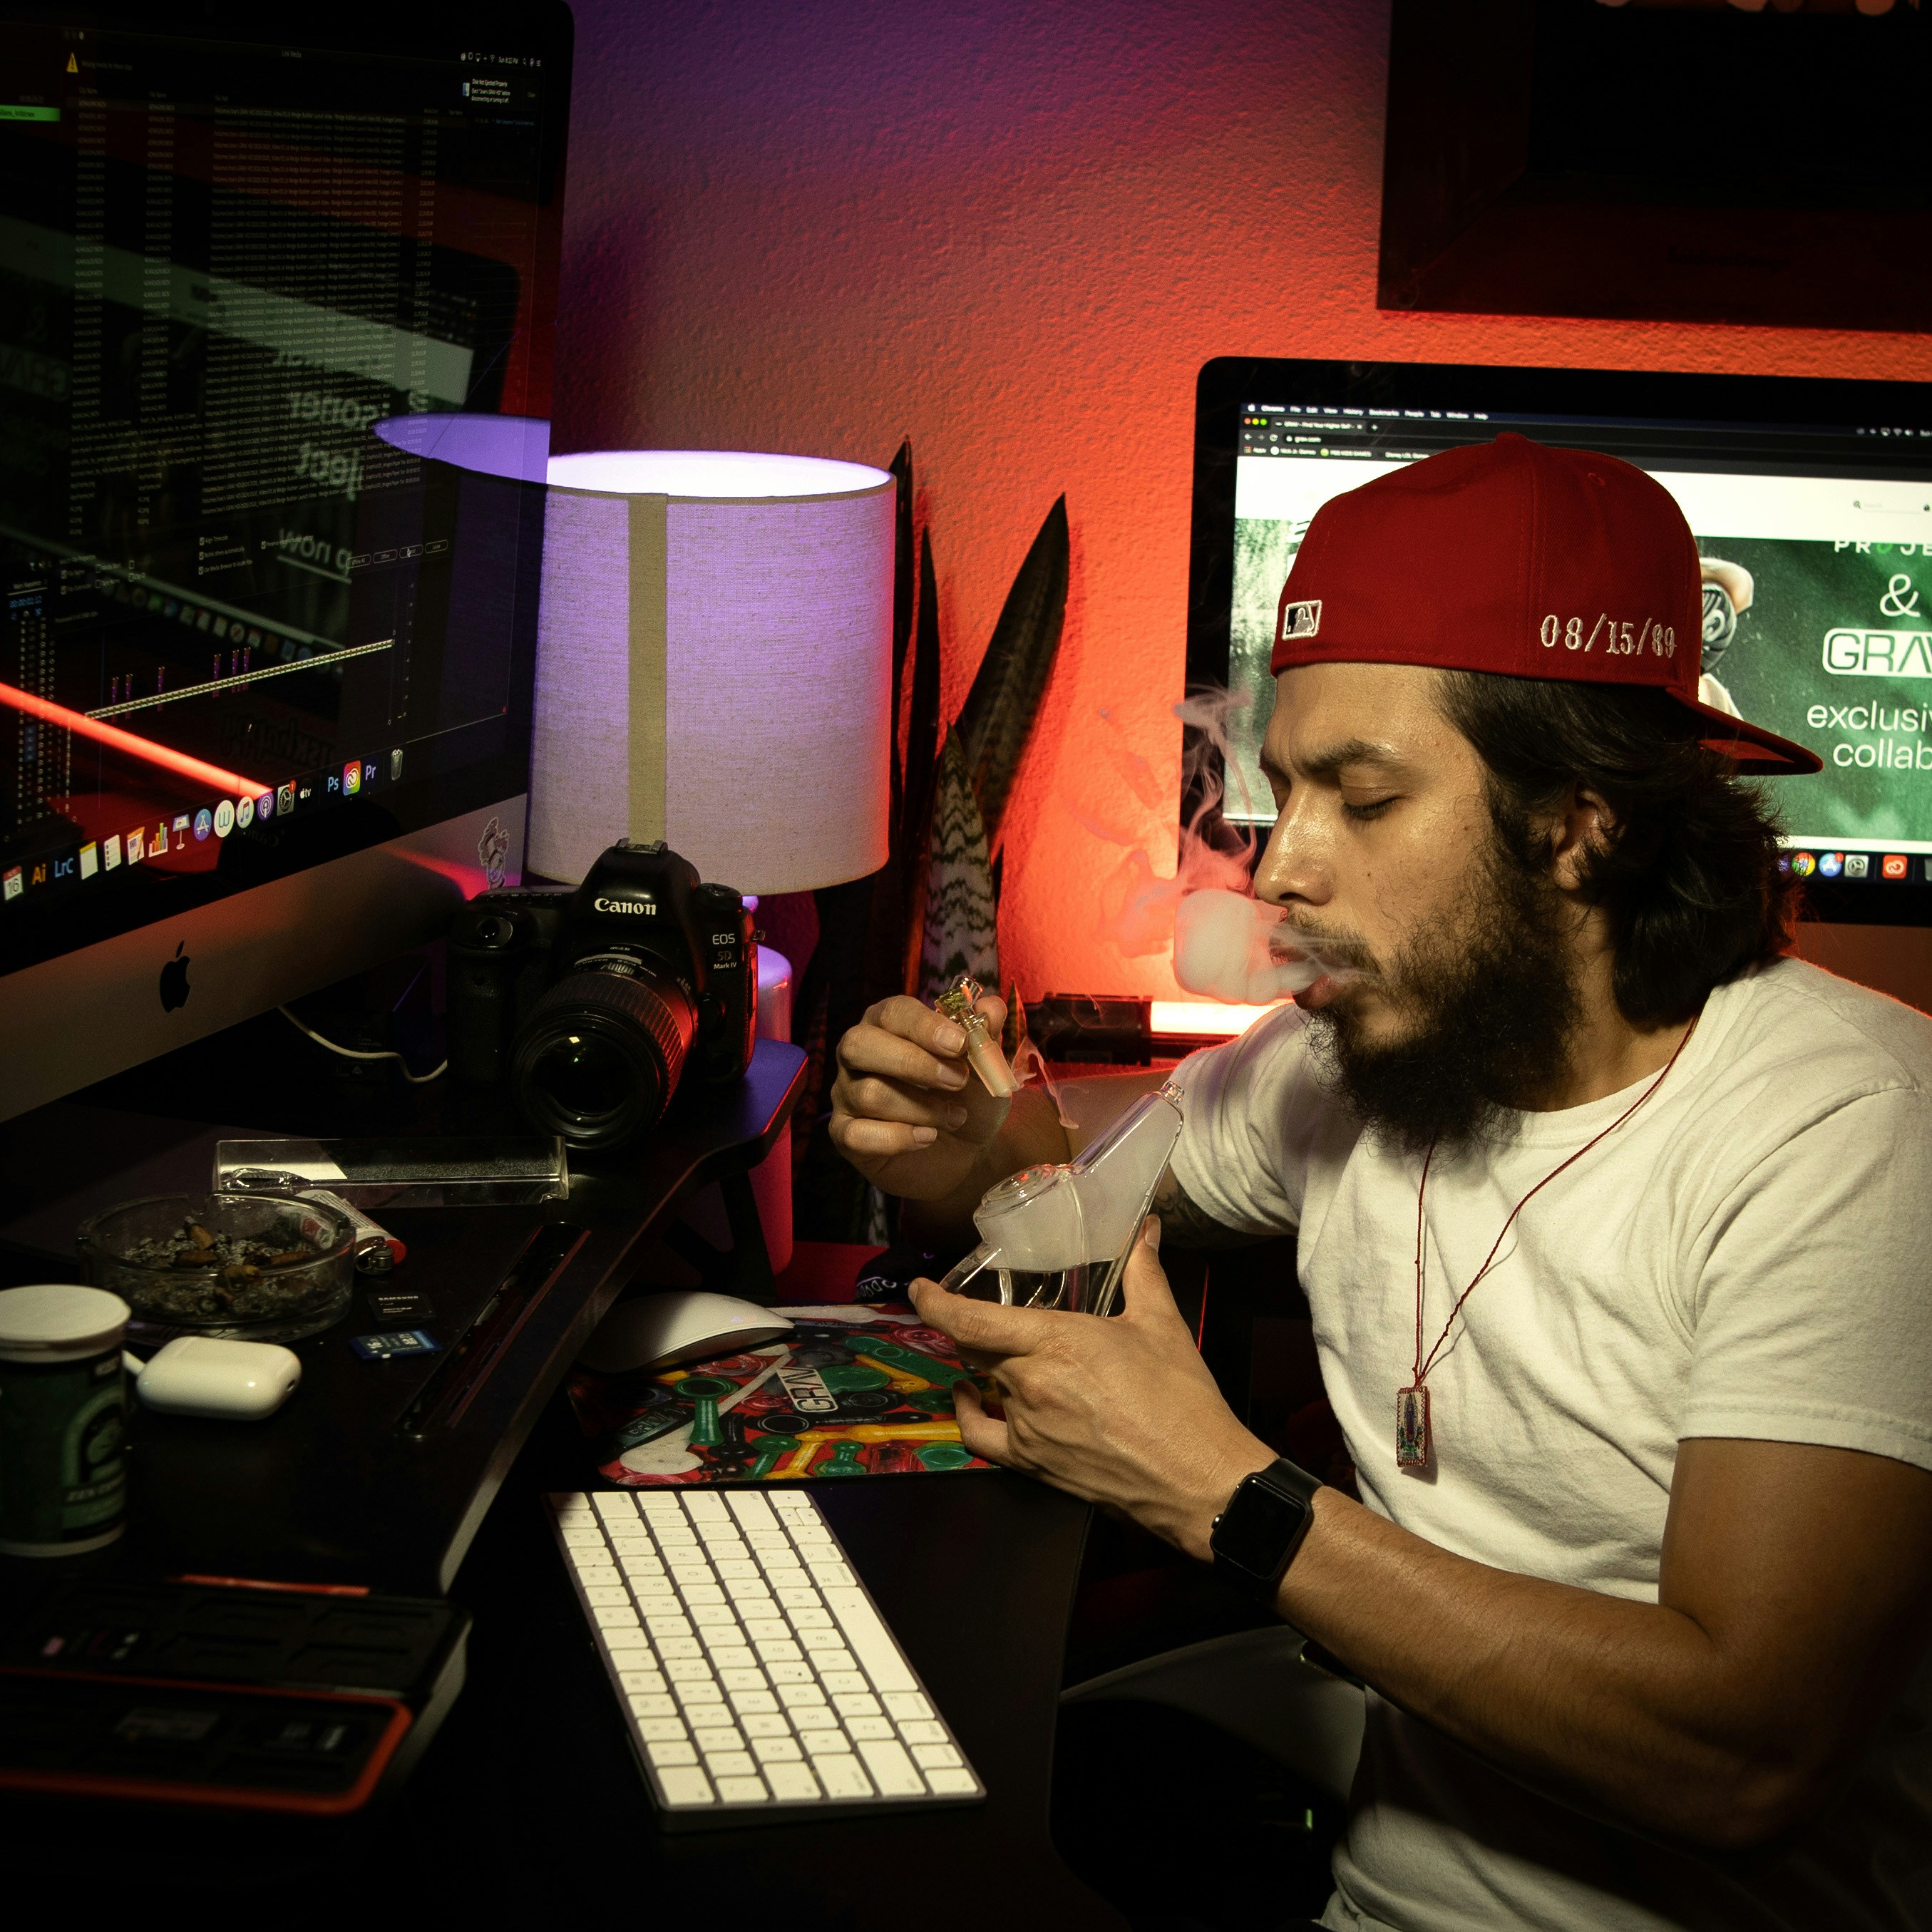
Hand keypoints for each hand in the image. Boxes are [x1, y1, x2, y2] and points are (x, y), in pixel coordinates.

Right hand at [829, 993, 1013, 1200]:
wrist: (968, 1152)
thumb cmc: (969, 1097)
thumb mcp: (985, 1067)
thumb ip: (986, 1035)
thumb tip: (991, 1008)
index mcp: (889, 1024)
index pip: (892, 1012)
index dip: (924, 1026)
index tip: (960, 1044)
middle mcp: (858, 1054)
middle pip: (858, 1044)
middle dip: (911, 1062)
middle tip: (958, 1081)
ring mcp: (846, 1094)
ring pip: (867, 1093)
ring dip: (920, 1107)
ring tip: (956, 1117)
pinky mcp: (845, 1134)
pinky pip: (856, 1135)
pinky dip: (898, 1138)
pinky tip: (928, 1138)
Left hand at [909, 1220, 1271, 1557]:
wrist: (1197, 1480)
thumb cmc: (1181, 1403)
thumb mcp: (1161, 1325)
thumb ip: (1143, 1271)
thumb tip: (1145, 1230)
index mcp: (1055, 1343)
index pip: (970, 1320)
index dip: (934, 1303)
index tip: (918, 1289)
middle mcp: (1030, 1384)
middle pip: (974, 1348)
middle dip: (967, 1328)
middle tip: (970, 1311)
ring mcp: (1026, 1427)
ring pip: (983, 1386)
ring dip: (988, 1368)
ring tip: (1004, 1355)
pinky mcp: (1031, 1463)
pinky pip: (981, 1436)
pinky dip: (970, 1413)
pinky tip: (973, 1398)